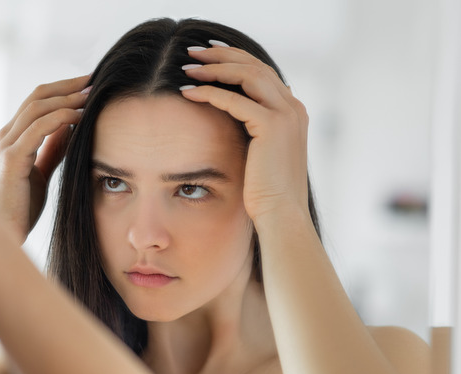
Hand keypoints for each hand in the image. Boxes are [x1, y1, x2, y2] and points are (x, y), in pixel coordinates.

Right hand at [0, 75, 88, 241]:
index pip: (38, 100)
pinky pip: (38, 128)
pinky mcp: (11, 159)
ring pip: (38, 107)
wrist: (2, 237)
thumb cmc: (19, 209)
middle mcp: (6, 135)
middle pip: (38, 96)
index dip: (64, 88)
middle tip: (95, 79)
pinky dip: (61, 118)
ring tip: (92, 95)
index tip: (90, 85)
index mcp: (12, 137)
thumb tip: (71, 126)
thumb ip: (52, 149)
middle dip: (69, 85)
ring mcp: (6, 145)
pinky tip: (80, 117)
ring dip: (68, 98)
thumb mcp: (40, 172)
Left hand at [180, 46, 309, 225]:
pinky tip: (187, 92)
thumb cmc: (265, 193)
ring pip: (247, 75)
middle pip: (255, 65)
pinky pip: (235, 100)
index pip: (262, 72)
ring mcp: (286, 115)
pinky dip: (209, 92)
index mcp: (293, 111)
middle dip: (222, 55)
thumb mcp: (260, 155)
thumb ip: (252, 132)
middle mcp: (293, 107)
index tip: (207, 54)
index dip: (235, 58)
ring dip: (214, 68)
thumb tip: (231, 119)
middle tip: (192, 51)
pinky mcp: (272, 126)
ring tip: (187, 67)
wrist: (281, 215)